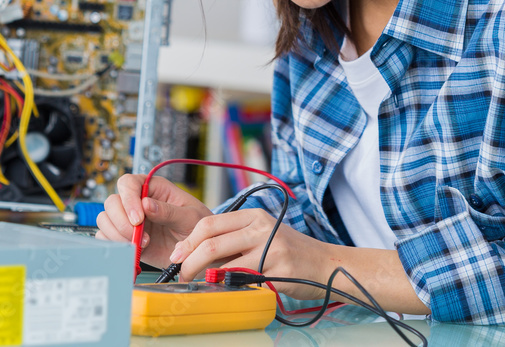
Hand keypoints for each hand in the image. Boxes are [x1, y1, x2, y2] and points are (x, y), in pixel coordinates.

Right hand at [95, 173, 212, 268]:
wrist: (197, 251)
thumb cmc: (197, 226)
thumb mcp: (189, 217)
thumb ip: (168, 211)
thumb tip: (146, 204)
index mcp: (153, 187)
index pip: (128, 183)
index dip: (128, 200)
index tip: (138, 219)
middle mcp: (137, 201)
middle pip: (112, 202)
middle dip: (122, 221)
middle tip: (140, 237)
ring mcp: (129, 219)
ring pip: (106, 220)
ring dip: (119, 234)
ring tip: (142, 245)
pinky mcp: (125, 237)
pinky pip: (106, 237)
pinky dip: (116, 245)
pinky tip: (135, 250)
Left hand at [169, 208, 332, 299]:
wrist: (327, 265)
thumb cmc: (289, 254)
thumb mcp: (262, 237)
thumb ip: (234, 242)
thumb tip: (195, 255)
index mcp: (253, 215)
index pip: (209, 223)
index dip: (188, 241)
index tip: (177, 256)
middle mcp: (260, 226)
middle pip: (211, 240)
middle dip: (189, 259)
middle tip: (181, 273)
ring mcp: (270, 245)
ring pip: (222, 261)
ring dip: (203, 275)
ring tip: (197, 283)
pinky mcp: (277, 267)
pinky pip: (242, 278)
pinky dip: (226, 285)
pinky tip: (222, 289)